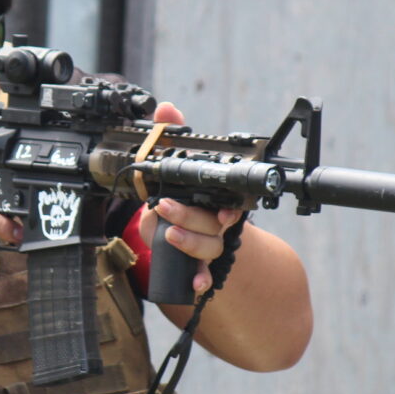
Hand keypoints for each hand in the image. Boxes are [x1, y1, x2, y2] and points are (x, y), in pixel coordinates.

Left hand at [141, 102, 245, 297]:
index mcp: (217, 201)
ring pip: (209, 248)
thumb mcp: (172, 170)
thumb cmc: (183, 198)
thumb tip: (166, 108)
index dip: (229, 211)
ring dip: (191, 243)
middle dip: (190, 217)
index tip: (224, 214)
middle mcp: (218, 225)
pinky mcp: (198, 265)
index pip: (230, 205)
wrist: (186, 235)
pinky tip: (195, 285)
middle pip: (213, 225)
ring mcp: (210, 246)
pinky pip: (204, 276)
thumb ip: (170, 137)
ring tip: (169, 234)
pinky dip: (200, 281)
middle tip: (165, 208)